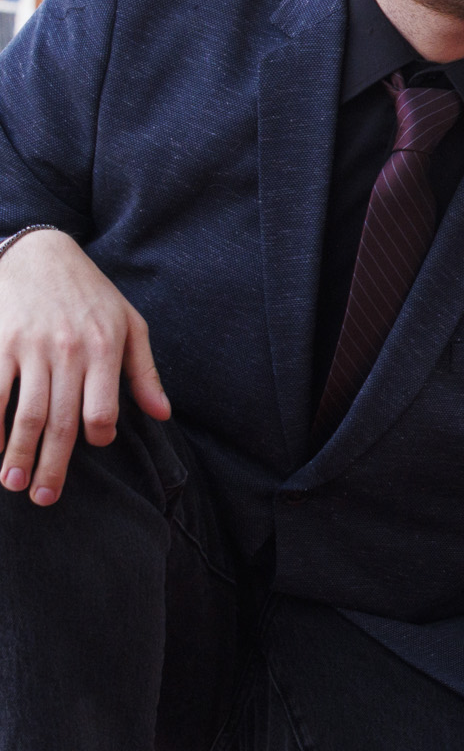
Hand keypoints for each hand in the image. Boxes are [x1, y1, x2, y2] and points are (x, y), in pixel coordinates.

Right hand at [0, 228, 169, 505]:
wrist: (39, 252)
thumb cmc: (91, 293)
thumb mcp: (130, 324)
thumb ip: (144, 372)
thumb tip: (162, 415)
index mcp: (104, 349)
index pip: (102, 408)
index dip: (98, 435)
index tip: (93, 447)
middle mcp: (67, 352)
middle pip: (62, 421)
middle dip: (53, 464)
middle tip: (44, 498)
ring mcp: (29, 348)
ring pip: (25, 412)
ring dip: (17, 453)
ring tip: (12, 484)